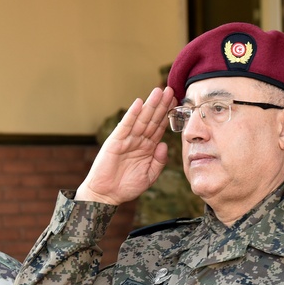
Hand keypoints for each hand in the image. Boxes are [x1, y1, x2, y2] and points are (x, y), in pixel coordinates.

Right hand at [77, 86, 174, 205]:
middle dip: (161, 105)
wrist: (107, 195)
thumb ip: (159, 161)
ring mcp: (127, 139)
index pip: (159, 128)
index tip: (177, 102)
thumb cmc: (126, 187)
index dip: (168, 115)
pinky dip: (132, 114)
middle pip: (152, 119)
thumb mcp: (149, 176)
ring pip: (141, 119)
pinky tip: (139, 103)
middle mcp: (138, 140)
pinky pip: (126, 125)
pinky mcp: (115, 141)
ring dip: (150, 105)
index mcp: (147, 148)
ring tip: (158, 91)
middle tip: (170, 89)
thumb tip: (164, 145)